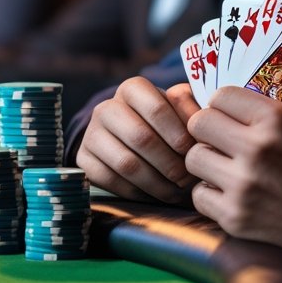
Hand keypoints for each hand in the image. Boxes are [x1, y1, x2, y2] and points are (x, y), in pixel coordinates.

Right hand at [75, 77, 199, 205]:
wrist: (133, 142)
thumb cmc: (165, 125)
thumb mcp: (180, 111)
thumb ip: (191, 110)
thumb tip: (197, 118)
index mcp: (132, 89)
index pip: (157, 108)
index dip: (178, 134)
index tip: (192, 151)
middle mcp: (106, 108)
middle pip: (141, 138)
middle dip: (169, 163)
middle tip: (186, 178)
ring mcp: (91, 134)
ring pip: (126, 163)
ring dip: (156, 183)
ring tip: (176, 191)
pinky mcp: (84, 160)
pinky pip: (111, 181)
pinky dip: (138, 193)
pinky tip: (155, 194)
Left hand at [186, 86, 281, 272]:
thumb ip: (262, 118)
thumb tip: (220, 105)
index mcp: (278, 119)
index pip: (221, 96)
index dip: (221, 107)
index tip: (227, 119)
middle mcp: (259, 147)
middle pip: (199, 123)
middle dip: (206, 132)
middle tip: (219, 143)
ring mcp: (244, 183)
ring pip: (194, 158)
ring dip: (206, 164)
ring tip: (226, 170)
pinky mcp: (235, 215)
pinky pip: (199, 195)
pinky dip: (211, 196)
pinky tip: (231, 196)